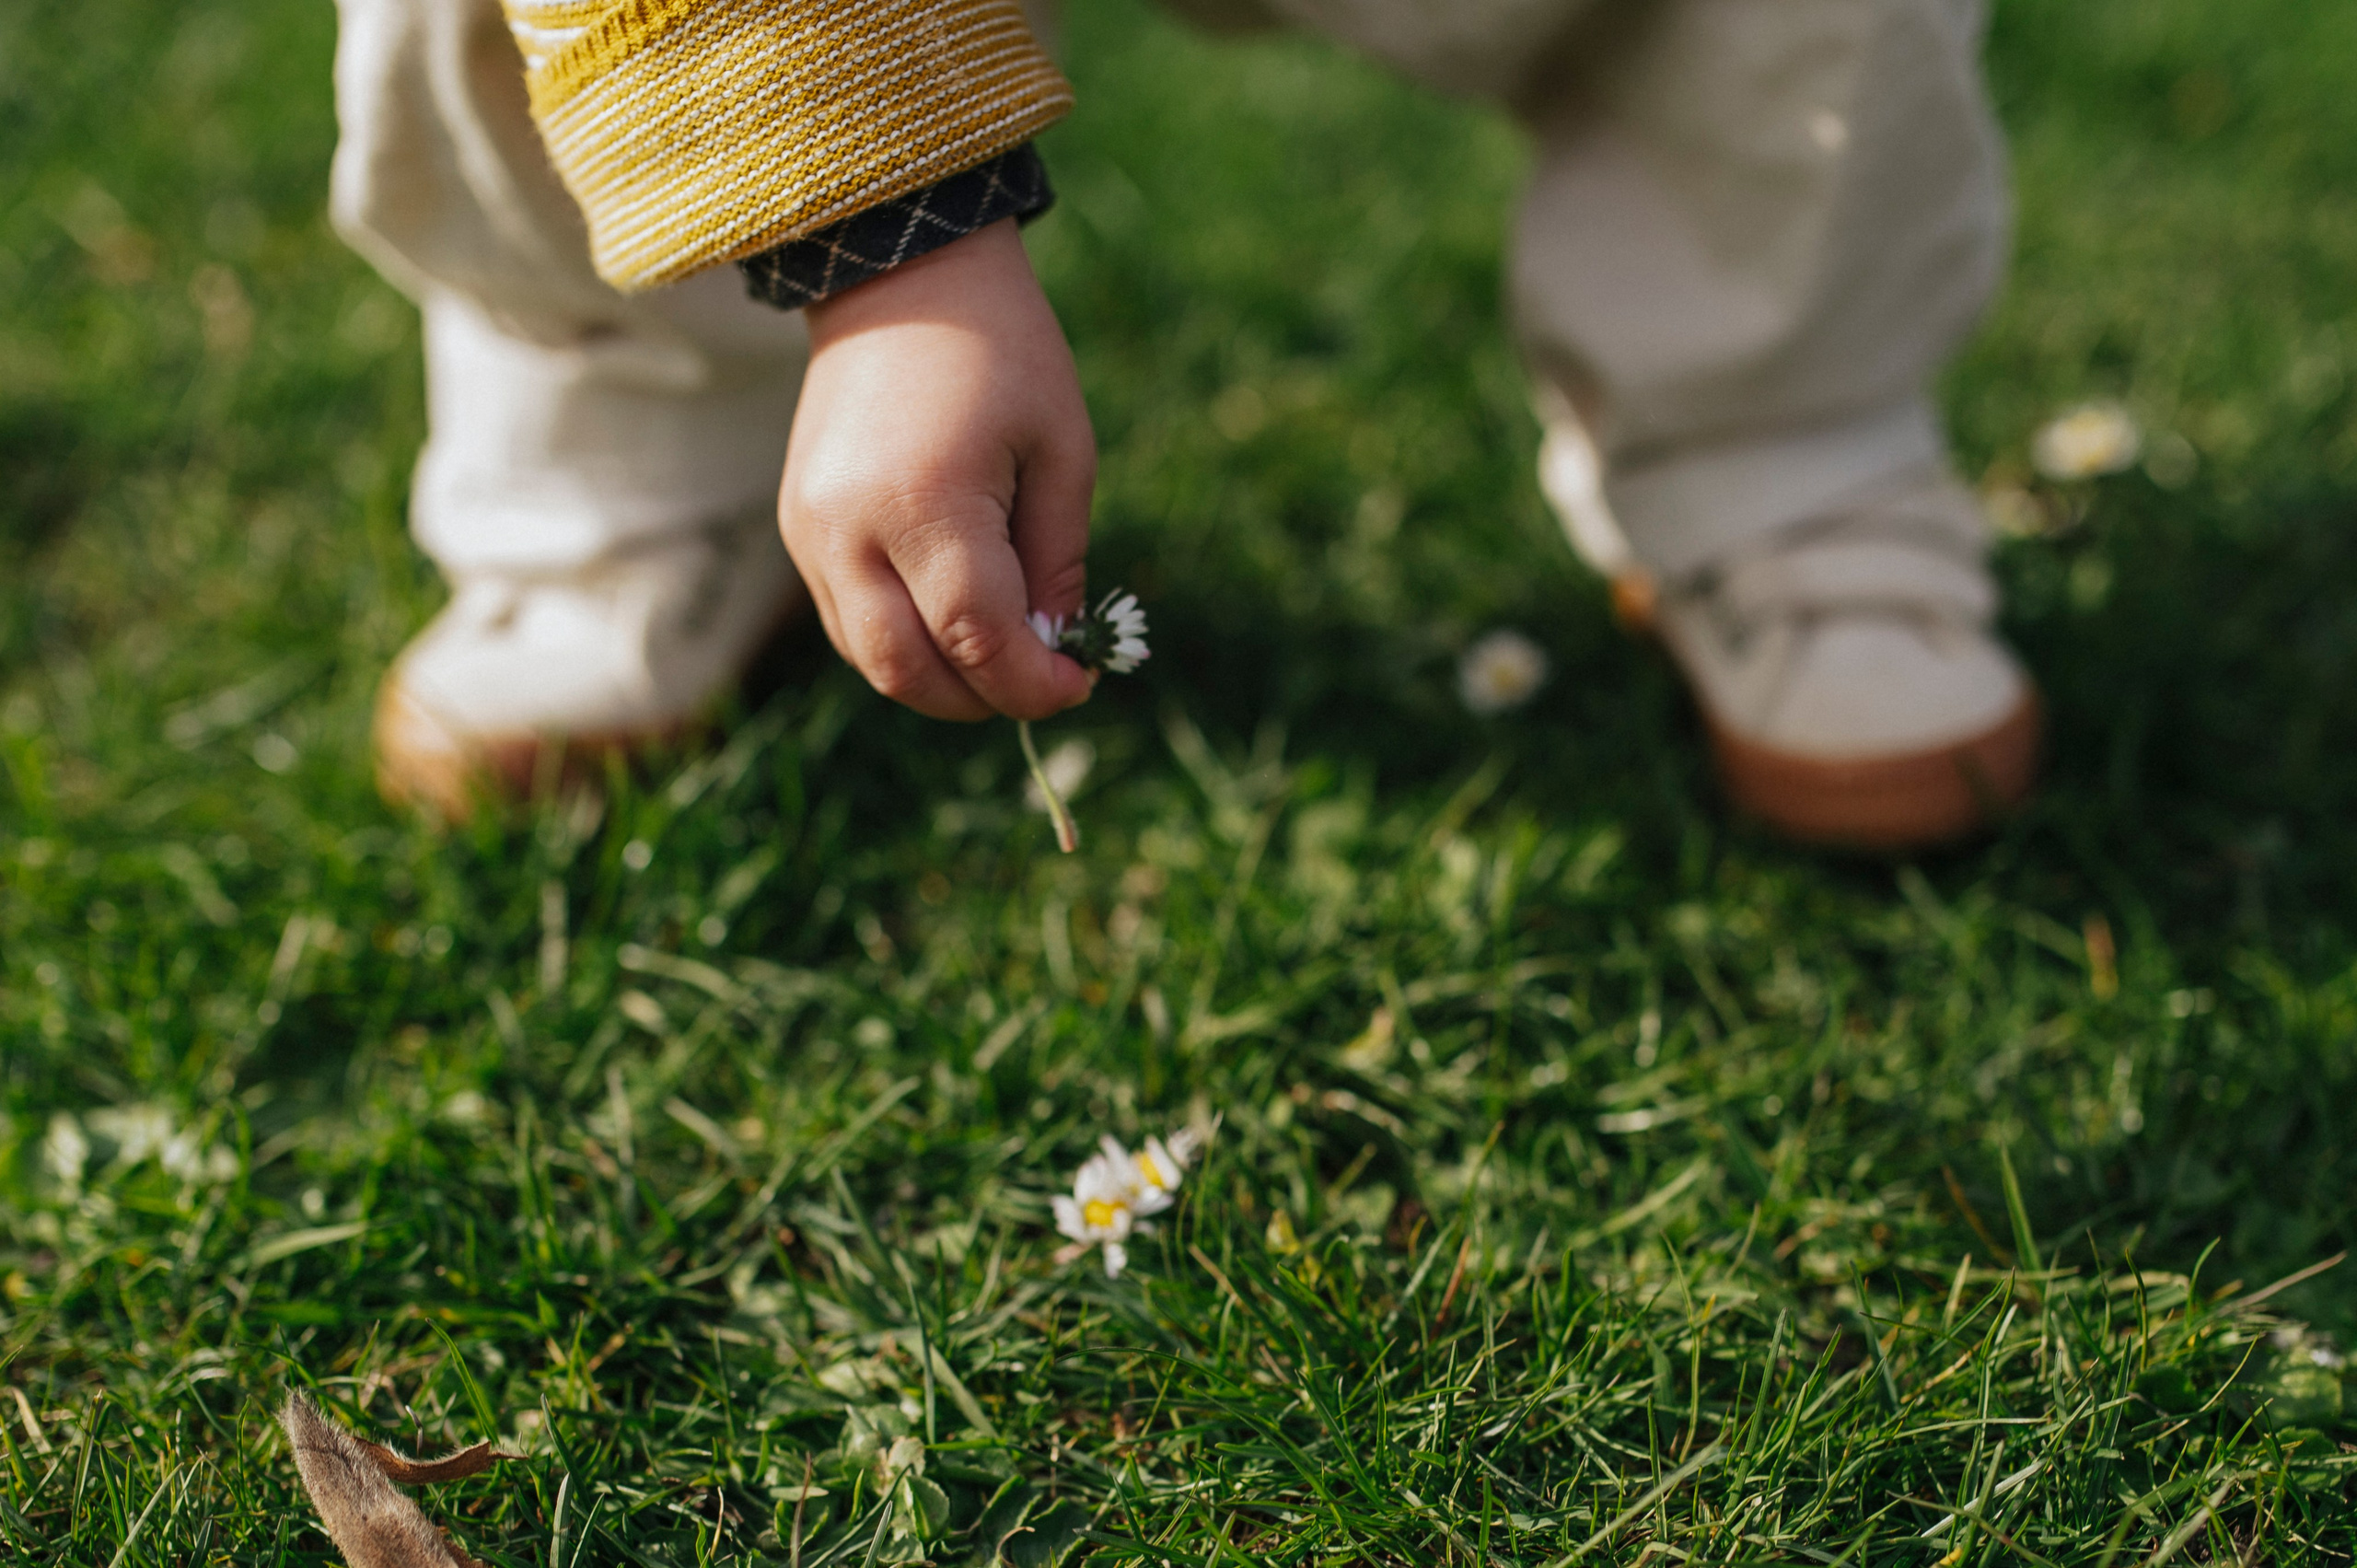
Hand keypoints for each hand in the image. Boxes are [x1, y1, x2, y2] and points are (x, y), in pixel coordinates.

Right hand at [780, 217, 1096, 720]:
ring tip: (999, 658)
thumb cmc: (1004, 355)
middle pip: (908, 670)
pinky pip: (847, 621)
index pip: (977, 638)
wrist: (904, 278)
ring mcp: (811, 532)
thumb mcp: (1062, 453)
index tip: (1077, 683)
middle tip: (1038, 684)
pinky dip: (901, 644)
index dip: (1031, 681)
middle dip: (981, 699)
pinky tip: (951, 624)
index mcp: (925, 503)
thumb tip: (1055, 653)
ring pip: (870, 658)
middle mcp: (850, 529)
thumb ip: (1058, 564)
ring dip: (938, 681)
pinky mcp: (797, 527)